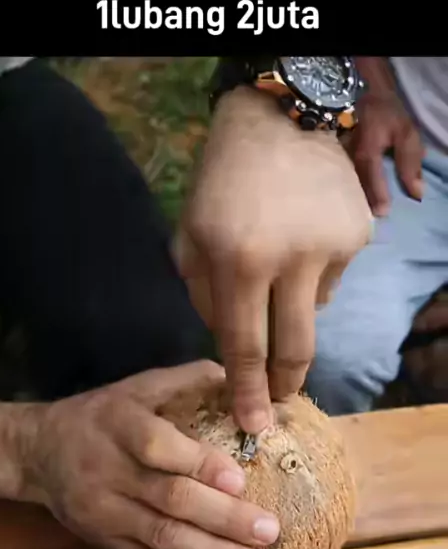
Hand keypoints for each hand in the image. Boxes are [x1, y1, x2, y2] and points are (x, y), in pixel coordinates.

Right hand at [14, 360, 279, 548]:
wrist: (38, 452)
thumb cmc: (102, 415)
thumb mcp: (136, 387)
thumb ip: (185, 380)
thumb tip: (240, 377)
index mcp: (119, 425)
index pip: (158, 446)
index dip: (198, 463)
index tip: (239, 479)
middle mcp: (110, 470)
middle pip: (169, 498)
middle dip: (222, 518)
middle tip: (268, 530)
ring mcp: (104, 512)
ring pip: (160, 537)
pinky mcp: (101, 542)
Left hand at [174, 86, 372, 432]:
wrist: (277, 123)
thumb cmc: (220, 182)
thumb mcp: (189, 237)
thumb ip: (204, 297)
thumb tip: (230, 345)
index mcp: (238, 259)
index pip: (242, 346)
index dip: (247, 391)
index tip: (252, 425)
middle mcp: (290, 259)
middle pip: (294, 350)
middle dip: (283, 384)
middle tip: (277, 399)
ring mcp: (331, 247)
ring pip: (312, 313)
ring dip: (289, 308)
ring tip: (275, 265)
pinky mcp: (358, 236)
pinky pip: (330, 281)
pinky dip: (310, 276)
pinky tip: (298, 241)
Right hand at [346, 91, 423, 215]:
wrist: (363, 97)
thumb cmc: (387, 116)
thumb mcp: (406, 134)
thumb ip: (410, 162)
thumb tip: (417, 192)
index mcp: (367, 149)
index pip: (372, 175)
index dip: (378, 194)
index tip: (384, 213)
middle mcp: (348, 156)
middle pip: (355, 185)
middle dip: (363, 204)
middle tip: (371, 223)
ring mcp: (338, 158)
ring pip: (345, 183)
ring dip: (353, 200)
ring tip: (359, 218)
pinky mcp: (335, 160)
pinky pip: (340, 179)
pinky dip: (346, 191)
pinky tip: (350, 204)